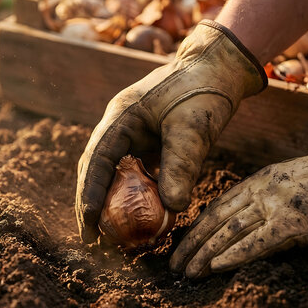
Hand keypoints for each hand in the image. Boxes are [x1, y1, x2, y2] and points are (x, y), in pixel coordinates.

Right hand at [75, 21, 266, 242]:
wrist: (218, 67)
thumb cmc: (204, 91)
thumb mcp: (193, 129)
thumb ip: (181, 166)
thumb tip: (172, 209)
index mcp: (120, 116)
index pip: (96, 159)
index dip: (89, 193)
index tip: (89, 224)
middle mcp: (119, 126)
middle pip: (95, 168)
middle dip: (90, 204)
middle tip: (91, 239)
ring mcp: (131, 134)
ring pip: (111, 172)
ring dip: (108, 202)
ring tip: (106, 235)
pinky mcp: (146, 142)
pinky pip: (132, 172)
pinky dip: (131, 195)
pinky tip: (135, 216)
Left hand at [170, 120, 307, 277]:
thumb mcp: (287, 177)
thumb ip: (265, 193)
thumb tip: (247, 212)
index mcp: (257, 182)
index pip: (217, 207)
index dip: (197, 228)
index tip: (182, 244)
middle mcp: (259, 193)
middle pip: (215, 221)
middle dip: (192, 244)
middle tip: (175, 265)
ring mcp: (275, 208)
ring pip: (229, 233)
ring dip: (205, 255)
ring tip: (188, 272)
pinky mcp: (293, 225)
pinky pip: (257, 243)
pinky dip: (234, 255)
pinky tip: (215, 267)